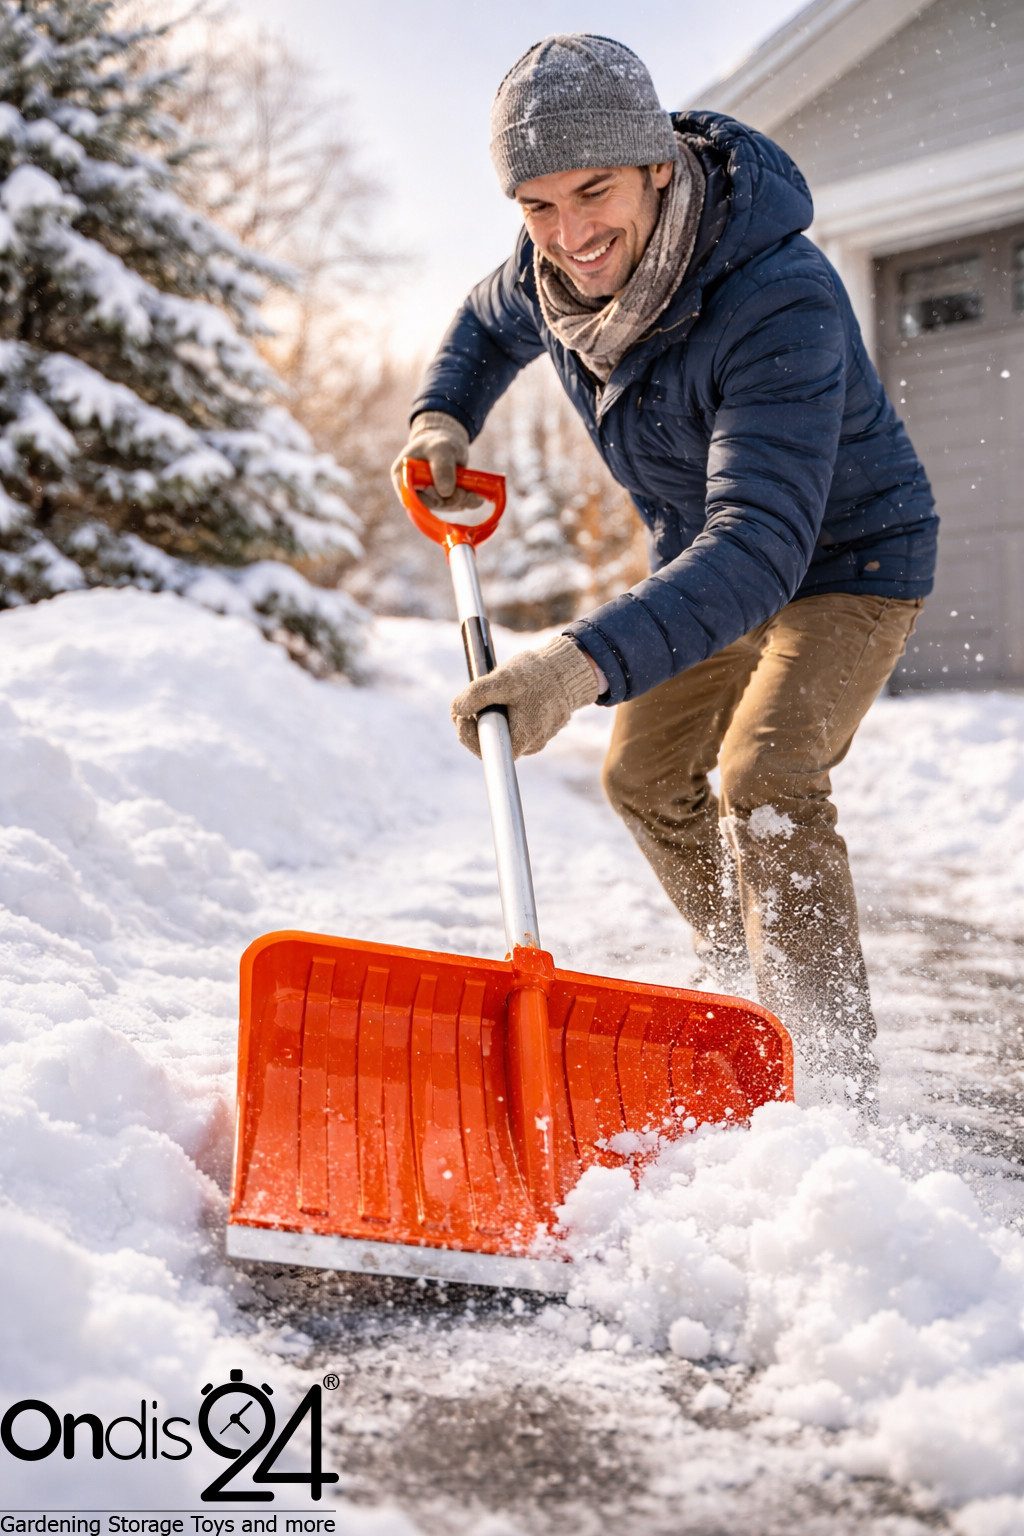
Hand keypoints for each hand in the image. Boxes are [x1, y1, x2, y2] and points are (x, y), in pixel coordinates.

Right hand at [390, 411, 484, 519]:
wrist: (449, 441)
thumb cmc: (439, 442)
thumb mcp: (441, 448)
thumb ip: (442, 467)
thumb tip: (446, 493)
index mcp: (402, 475)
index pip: (409, 496)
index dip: (427, 500)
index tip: (442, 494)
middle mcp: (412, 488)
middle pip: (428, 505)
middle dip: (448, 501)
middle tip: (464, 493)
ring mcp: (427, 495)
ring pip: (443, 507)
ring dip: (459, 502)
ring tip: (472, 493)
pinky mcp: (441, 498)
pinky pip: (453, 506)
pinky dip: (466, 503)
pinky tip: (476, 498)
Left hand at [451, 636, 601, 758]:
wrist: (569, 668)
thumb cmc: (539, 675)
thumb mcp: (504, 680)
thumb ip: (477, 694)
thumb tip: (456, 709)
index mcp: (523, 738)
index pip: (485, 750)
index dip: (468, 735)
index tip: (462, 715)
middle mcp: (531, 744)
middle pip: (493, 741)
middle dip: (477, 722)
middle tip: (469, 701)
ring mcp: (537, 736)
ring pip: (503, 731)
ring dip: (491, 715)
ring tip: (493, 694)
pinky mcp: (539, 726)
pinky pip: (515, 724)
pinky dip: (505, 711)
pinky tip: (508, 696)